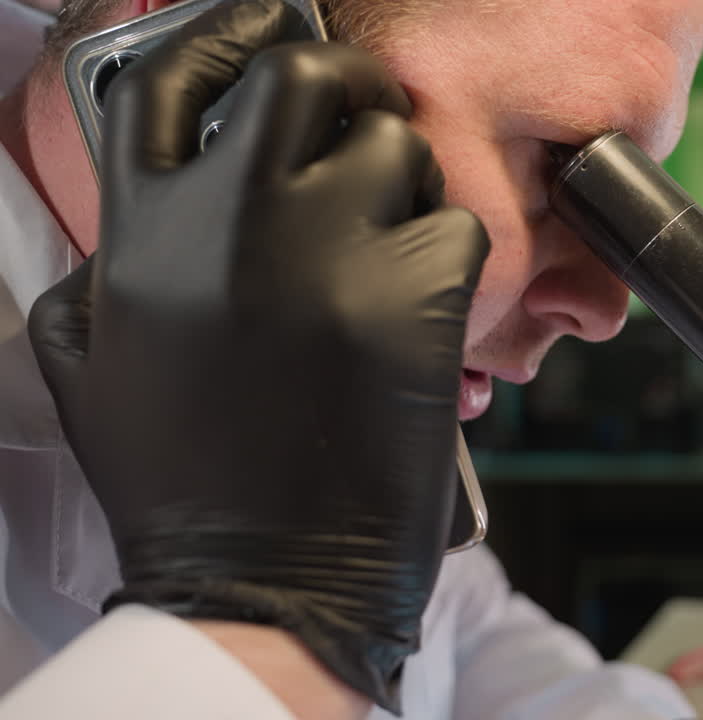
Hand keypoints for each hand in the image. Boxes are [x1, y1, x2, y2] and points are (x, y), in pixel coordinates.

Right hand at [26, 0, 487, 711]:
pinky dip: (452, 253)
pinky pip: (461, 223)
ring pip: (399, 144)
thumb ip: (101, 271)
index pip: (169, 79)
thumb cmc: (186, 485)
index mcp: (145, 236)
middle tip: (359, 127)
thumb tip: (129, 216)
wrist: (267, 580)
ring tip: (388, 250)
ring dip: (406, 184)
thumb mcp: (93, 367)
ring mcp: (328, 256)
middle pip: (304, 75)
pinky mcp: (412, 300)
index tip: (261, 33)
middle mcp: (233, 225)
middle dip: (343, 88)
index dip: (221, 38)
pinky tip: (422, 308)